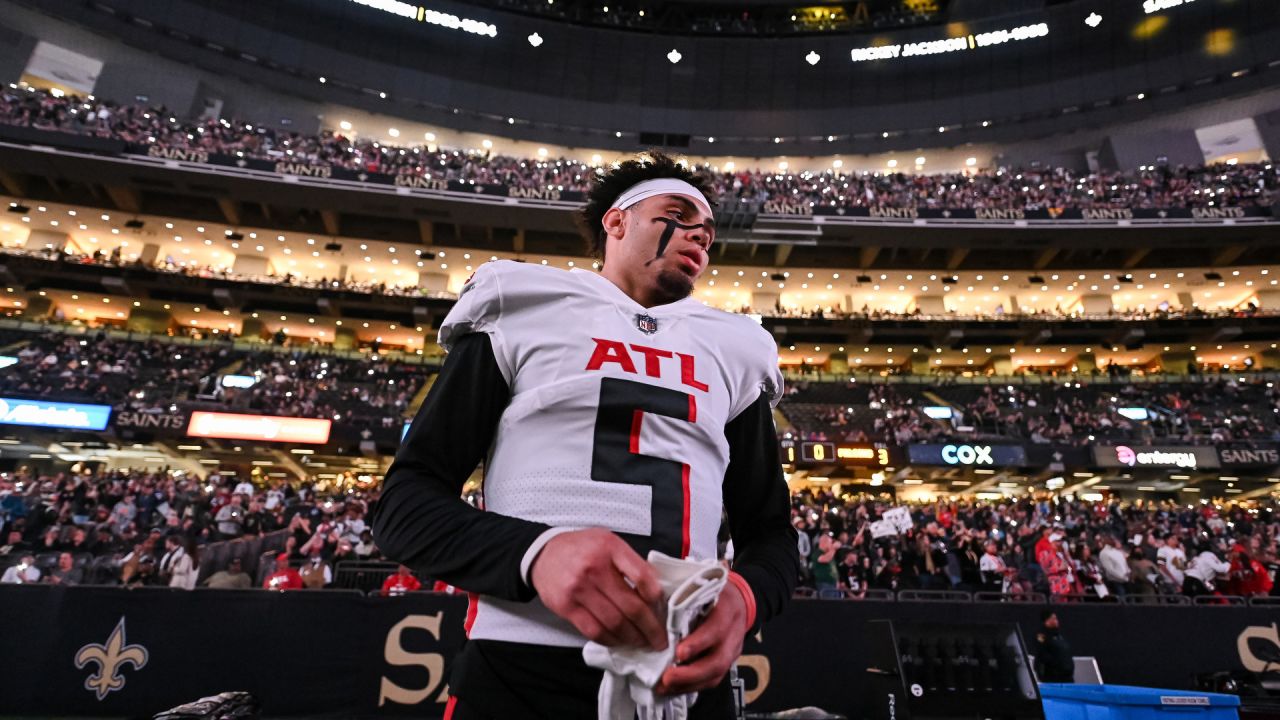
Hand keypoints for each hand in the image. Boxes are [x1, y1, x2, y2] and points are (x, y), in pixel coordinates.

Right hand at [529, 528, 665, 650]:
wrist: (543, 554)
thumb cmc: (581, 549)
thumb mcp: (609, 543)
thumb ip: (631, 562)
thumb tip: (655, 590)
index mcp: (611, 548)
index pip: (643, 577)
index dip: (657, 598)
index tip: (663, 610)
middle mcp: (595, 568)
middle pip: (631, 607)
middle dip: (650, 628)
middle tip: (659, 640)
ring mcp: (579, 589)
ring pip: (614, 623)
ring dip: (632, 638)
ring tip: (642, 642)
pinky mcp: (566, 607)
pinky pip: (594, 631)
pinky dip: (610, 640)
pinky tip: (619, 641)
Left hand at [654, 580, 747, 696]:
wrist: (740, 601)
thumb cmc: (716, 592)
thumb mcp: (704, 585)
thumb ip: (685, 596)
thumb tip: (655, 607)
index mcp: (726, 610)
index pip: (715, 629)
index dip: (698, 643)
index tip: (679, 652)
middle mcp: (732, 634)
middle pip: (718, 661)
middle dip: (691, 674)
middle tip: (668, 678)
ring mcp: (731, 651)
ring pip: (716, 675)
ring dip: (689, 684)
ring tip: (665, 687)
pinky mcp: (726, 662)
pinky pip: (712, 680)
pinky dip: (692, 686)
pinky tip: (674, 688)